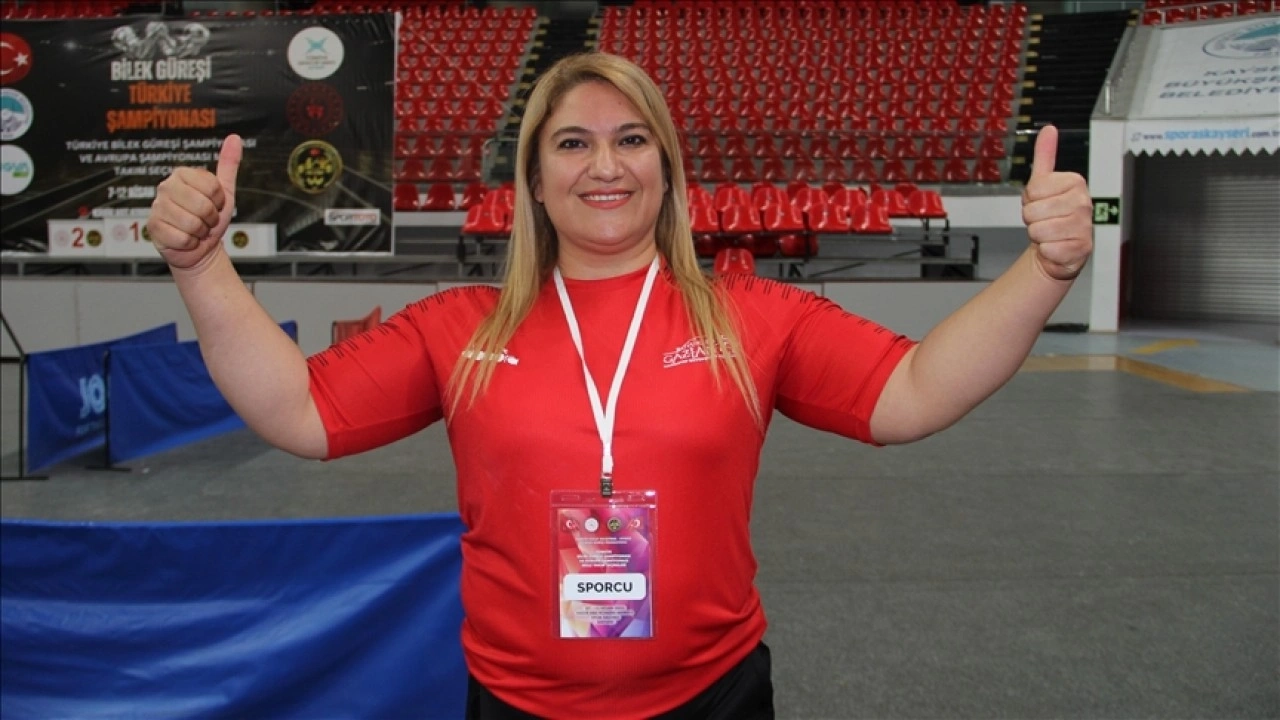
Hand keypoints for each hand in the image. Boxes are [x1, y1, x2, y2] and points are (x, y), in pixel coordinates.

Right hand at [147, 134, 241, 270]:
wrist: (200, 248)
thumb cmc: (210, 218)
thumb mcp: (224, 191)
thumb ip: (228, 164)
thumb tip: (235, 138)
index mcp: (182, 174)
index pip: (212, 187)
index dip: (219, 201)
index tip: (215, 204)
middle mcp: (166, 187)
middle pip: (202, 205)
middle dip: (211, 218)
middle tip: (206, 219)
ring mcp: (157, 207)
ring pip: (192, 223)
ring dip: (201, 232)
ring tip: (196, 229)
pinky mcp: (153, 227)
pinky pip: (182, 238)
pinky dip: (190, 243)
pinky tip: (185, 238)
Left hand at [1021, 125, 1092, 280]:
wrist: (1058, 246)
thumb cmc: (1050, 214)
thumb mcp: (1044, 182)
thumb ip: (1045, 155)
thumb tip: (1048, 129)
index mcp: (1075, 182)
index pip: (1032, 190)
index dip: (1030, 199)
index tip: (1042, 202)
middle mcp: (1083, 202)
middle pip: (1032, 211)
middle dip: (1032, 218)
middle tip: (1045, 219)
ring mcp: (1084, 226)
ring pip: (1038, 230)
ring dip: (1038, 235)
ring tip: (1050, 232)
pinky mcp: (1081, 248)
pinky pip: (1047, 248)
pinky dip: (1046, 250)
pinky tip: (1057, 245)